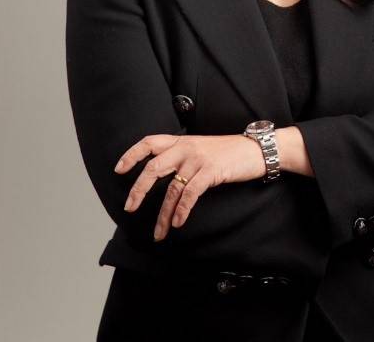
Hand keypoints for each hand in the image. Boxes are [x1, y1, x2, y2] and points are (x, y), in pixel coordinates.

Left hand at [114, 132, 266, 240]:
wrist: (254, 150)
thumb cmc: (227, 152)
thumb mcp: (200, 148)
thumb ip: (182, 156)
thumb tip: (163, 174)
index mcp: (181, 140)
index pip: (149, 142)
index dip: (131, 155)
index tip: (119, 169)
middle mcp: (186, 147)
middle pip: (153, 167)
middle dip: (138, 189)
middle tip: (129, 208)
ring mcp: (198, 159)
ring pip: (171, 188)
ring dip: (163, 214)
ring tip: (159, 233)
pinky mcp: (211, 171)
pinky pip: (190, 194)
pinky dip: (181, 211)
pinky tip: (178, 223)